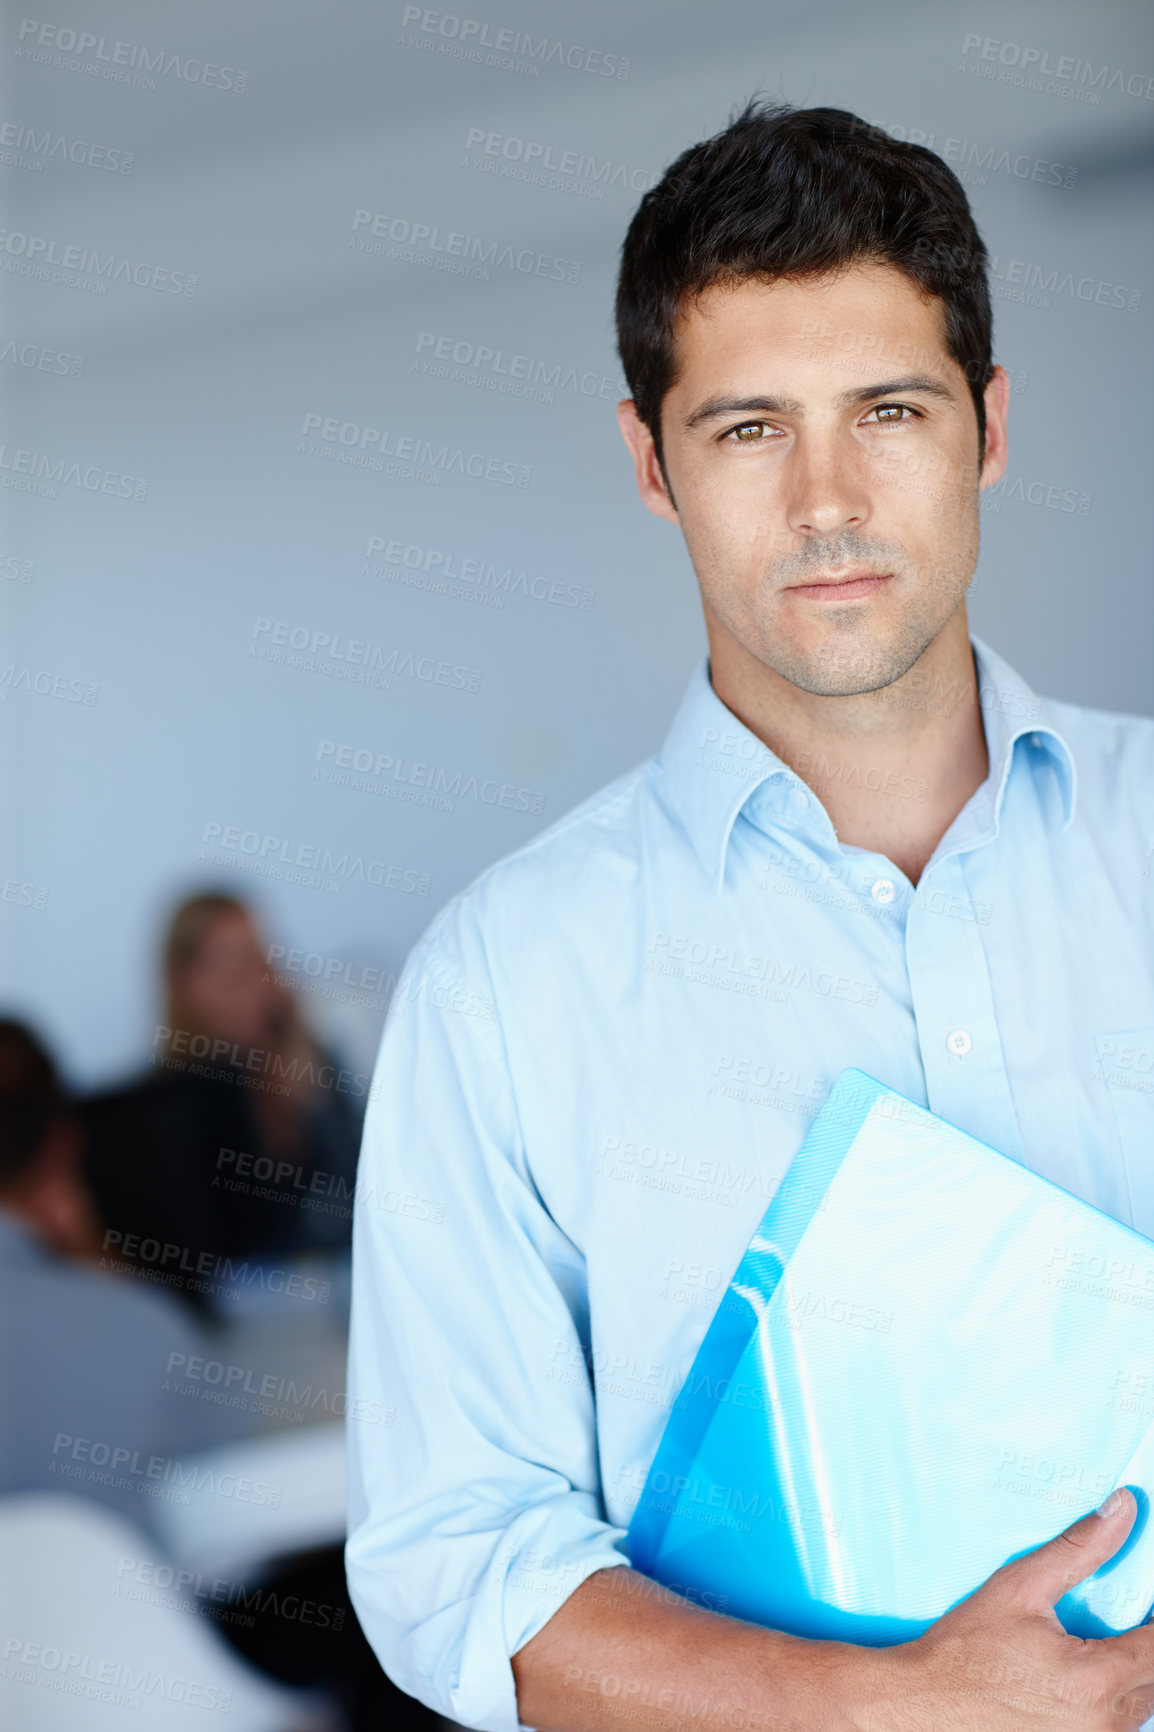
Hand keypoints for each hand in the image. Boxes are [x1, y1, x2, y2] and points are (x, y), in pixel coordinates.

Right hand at [864, 1488, 1153, 1728]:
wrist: (926, 1704)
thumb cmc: (967, 1647)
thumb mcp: (1019, 1586)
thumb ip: (1080, 1549)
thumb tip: (1122, 1508)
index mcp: (1097, 1677)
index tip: (1146, 1600)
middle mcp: (1105, 1720)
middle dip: (1147, 1645)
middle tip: (1121, 1617)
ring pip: (1142, 1705)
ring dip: (1136, 1674)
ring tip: (1102, 1644)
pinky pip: (1118, 1724)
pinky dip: (1116, 1699)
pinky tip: (1085, 1676)